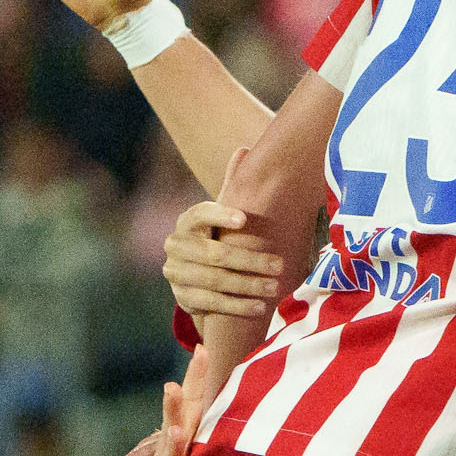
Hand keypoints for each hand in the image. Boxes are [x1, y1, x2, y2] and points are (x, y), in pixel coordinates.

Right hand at [163, 180, 287, 327]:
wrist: (201, 275)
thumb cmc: (222, 237)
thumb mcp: (228, 214)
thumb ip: (234, 186)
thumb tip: (245, 149)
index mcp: (187, 221)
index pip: (200, 214)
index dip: (220, 215)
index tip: (244, 218)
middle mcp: (176, 245)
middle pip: (215, 254)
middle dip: (250, 261)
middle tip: (280, 265)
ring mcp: (175, 272)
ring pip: (214, 280)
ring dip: (247, 285)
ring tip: (275, 288)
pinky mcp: (182, 297)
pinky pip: (210, 303)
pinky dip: (237, 306)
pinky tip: (260, 307)